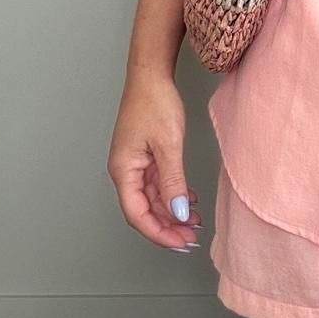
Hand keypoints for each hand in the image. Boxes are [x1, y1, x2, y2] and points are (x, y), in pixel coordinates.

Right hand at [107, 72, 202, 251]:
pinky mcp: (144, 156)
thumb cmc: (154, 102)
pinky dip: (172, 195)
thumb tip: (179, 211)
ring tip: (194, 223)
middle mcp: (125, 170)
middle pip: (143, 210)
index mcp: (124, 170)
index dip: (158, 232)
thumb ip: (173, 181)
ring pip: (151, 199)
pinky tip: (189, 200)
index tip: (179, 242)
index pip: (137, 214)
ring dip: (171, 212)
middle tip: (190, 238)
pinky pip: (156, 184)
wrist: (151, 75)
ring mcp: (134, 163)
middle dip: (167, 227)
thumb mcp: (168, 145)